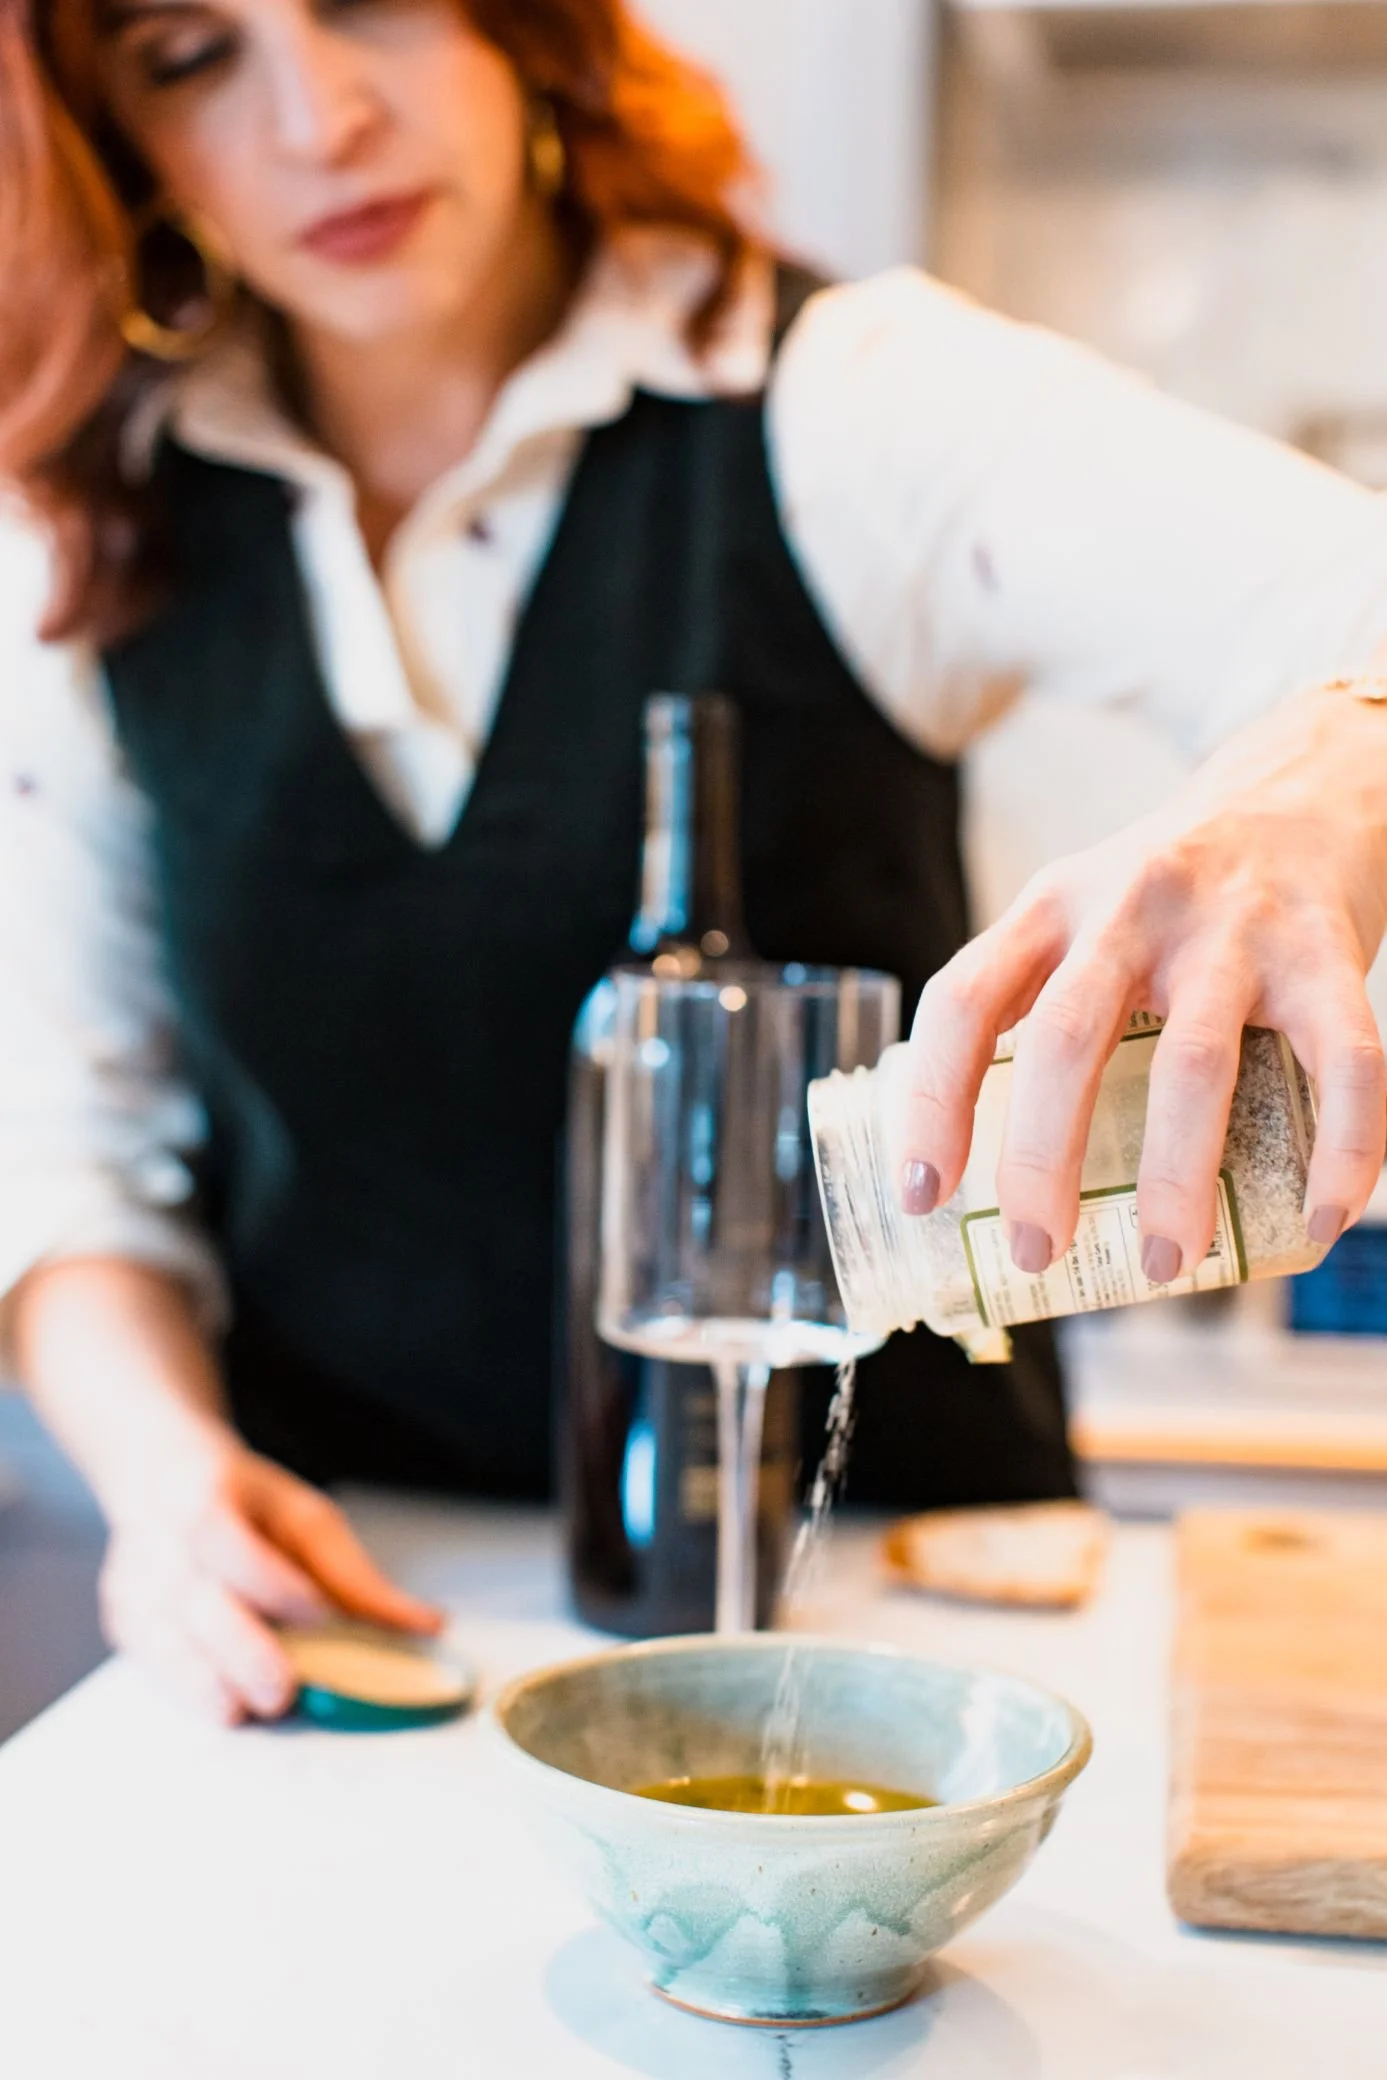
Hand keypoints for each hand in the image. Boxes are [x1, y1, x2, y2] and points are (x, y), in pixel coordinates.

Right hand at [100, 1437, 442, 1725]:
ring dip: (207, 1684)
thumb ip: (357, 1578)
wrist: (156, 1476)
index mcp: (207, 1503)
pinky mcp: (125, 1624)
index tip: (319, 1617)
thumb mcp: (306, 1517)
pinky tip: (223, 1703)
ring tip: (248, 1711)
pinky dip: (187, 1689)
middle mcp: (160, 1547)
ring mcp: (135, 1588)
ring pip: (166, 1645)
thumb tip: (429, 1626)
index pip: (234, 1545)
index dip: (275, 1584)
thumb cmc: (244, 1501)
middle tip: (282, 1692)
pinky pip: (155, 1665)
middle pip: (198, 1605)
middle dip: (240, 1652)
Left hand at [902, 683, 1386, 1277]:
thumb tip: (977, 1166)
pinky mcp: (1325, 951)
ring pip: (1192, 1064)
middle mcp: (1131, 908)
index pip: (964, 1001)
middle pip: (1068, 1041)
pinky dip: (1338, 1150)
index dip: (932, 1103)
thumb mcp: (1076, 914)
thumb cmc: (1167, 893)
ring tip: (1163, 1265)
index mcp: (1051, 907)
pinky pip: (1343, 1063)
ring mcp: (1233, 928)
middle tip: (1035, 1252)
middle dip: (1042, 1163)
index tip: (922, 1196)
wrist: (1299, 789)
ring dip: (1173, 1179)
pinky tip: (1316, 1221)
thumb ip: (1030, 1004)